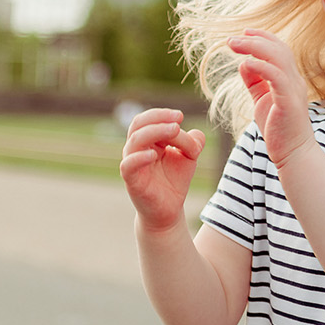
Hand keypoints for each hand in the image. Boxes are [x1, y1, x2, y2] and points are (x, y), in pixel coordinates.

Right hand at [120, 108, 205, 233]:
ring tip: (175, 130)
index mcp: (147, 140)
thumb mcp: (189, 158)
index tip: (181, 116)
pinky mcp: (131, 180)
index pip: (148, 119)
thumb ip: (194, 142)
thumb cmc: (174, 181)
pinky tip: (154, 155)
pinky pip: (128, 165)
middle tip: (178, 120)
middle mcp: (136, 149)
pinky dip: (139, 158)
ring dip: (155, 131)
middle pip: (139, 124)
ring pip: (135, 140)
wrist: (169, 210)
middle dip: (158, 118)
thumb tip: (196, 132)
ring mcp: (131, 163)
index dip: (162, 114)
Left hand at [230, 29, 314, 169]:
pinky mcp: (289, 101)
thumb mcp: (262, 100)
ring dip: (254, 47)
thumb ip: (255, 81)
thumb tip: (244, 63)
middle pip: (278, 49)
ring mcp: (294, 89)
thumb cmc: (278, 129)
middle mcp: (295, 80)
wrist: (293, 154)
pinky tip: (245, 63)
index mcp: (289, 79)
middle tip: (232, 38)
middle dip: (254, 39)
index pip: (280, 49)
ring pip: (278, 58)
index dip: (263, 37)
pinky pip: (276, 77)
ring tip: (233, 44)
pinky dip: (261, 67)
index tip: (244, 32)